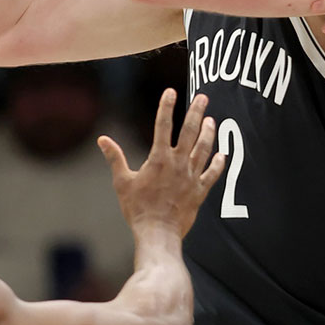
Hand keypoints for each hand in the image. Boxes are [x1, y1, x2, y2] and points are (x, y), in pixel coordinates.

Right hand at [99, 89, 223, 237]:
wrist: (158, 232)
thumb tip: (102, 139)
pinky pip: (212, 174)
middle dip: (196, 112)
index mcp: (159, 159)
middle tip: (203, 97)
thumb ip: (115, 158)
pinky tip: (222, 154)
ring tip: (212, 120)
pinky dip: (218, 164)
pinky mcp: (200, 191)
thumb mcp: (122, 182)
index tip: (170, 91)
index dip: (166, 107)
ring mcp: (191, 177)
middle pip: (190, 132)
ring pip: (204, 149)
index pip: (163, 125)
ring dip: (208, 133)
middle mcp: (178, 164)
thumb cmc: (137, 208)